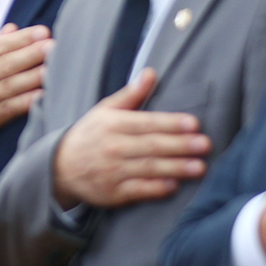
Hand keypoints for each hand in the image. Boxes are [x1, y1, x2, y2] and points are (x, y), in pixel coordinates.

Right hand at [0, 25, 52, 164]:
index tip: (42, 32)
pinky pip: (7, 110)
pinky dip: (26, 102)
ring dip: (34, 76)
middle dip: (31, 54)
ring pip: (9, 87)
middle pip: (4, 65)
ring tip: (54, 67)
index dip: (20, 39)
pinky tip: (42, 95)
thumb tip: (12, 29)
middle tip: (53, 46)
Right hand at [51, 70, 211, 209]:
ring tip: (199, 167)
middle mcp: (112, 147)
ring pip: (147, 168)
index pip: (146, 123)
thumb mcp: (105, 110)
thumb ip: (132, 94)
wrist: (60, 167)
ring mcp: (111, 171)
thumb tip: (151, 73)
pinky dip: (155, 188)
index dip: (171, 123)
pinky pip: (137, 190)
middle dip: (179, 145)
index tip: (193, 124)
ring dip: (175, 168)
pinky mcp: (112, 193)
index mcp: (112, 124)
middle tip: (205, 144)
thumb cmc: (90, 135)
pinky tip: (173, 186)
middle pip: (151, 146)